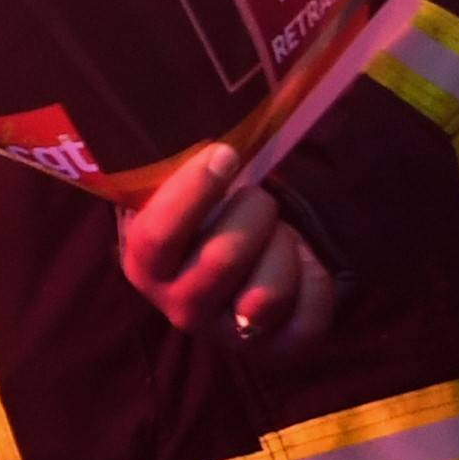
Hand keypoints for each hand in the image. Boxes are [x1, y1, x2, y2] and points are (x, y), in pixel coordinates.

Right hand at [117, 141, 336, 352]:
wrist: (231, 271)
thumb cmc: (199, 220)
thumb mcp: (169, 195)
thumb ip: (166, 167)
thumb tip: (175, 109)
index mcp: (143, 265)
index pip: (157, 235)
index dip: (194, 191)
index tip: (225, 153)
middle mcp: (178, 307)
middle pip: (222, 259)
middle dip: (254, 212)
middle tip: (260, 196)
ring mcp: (228, 335)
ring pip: (266, 294)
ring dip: (283, 247)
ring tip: (280, 231)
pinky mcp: (277, 350)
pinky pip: (308, 318)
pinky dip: (315, 279)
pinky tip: (302, 260)